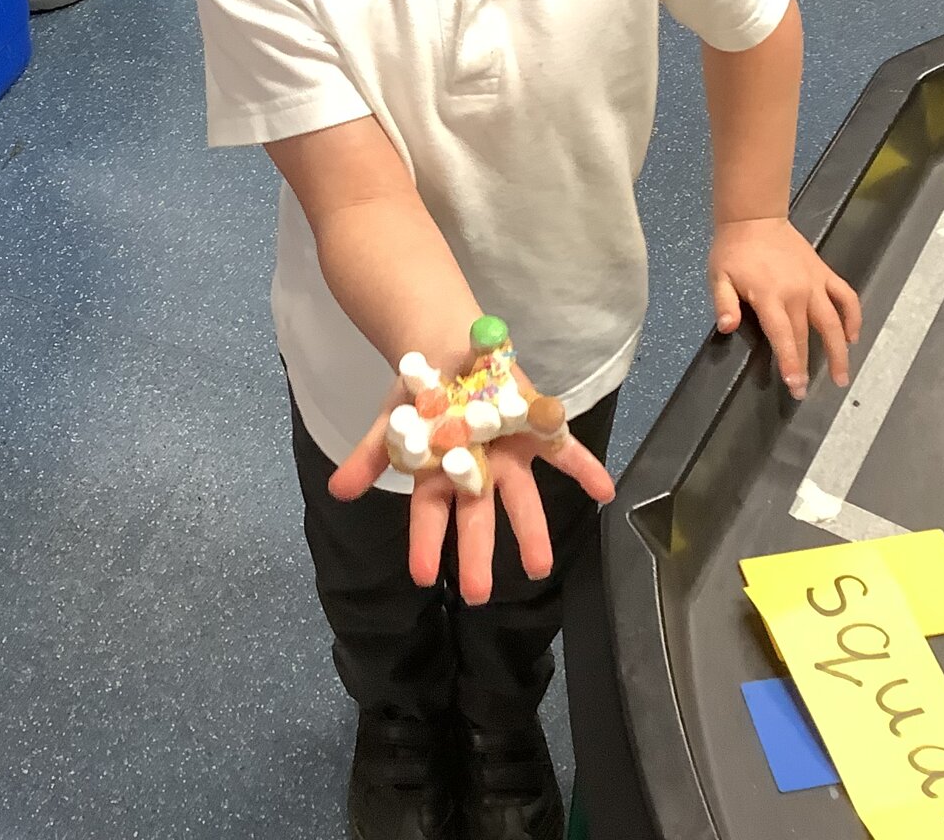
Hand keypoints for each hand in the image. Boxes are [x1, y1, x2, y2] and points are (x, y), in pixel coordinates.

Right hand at [326, 384, 615, 605]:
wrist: (449, 348)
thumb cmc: (420, 393)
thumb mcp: (391, 422)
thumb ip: (370, 456)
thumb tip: (338, 491)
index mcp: (442, 475)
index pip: (431, 517)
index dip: (427, 544)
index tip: (424, 578)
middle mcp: (479, 473)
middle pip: (478, 519)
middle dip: (478, 556)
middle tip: (479, 596)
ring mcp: (510, 455)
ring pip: (522, 499)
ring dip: (532, 532)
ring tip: (540, 567)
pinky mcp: (537, 430)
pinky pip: (566, 453)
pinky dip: (586, 470)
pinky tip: (605, 491)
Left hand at [710, 216, 861, 399]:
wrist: (754, 218)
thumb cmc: (733, 251)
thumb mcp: (718, 276)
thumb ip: (724, 303)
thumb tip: (728, 327)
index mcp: (769, 296)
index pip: (783, 336)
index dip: (791, 363)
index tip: (797, 387)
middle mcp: (797, 292)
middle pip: (806, 336)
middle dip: (808, 366)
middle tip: (807, 393)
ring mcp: (814, 283)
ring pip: (833, 322)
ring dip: (839, 350)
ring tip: (841, 376)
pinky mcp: (824, 273)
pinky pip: (845, 297)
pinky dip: (853, 317)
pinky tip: (853, 336)